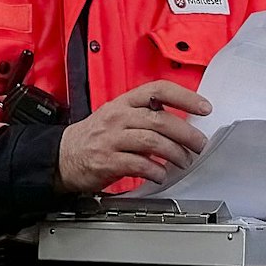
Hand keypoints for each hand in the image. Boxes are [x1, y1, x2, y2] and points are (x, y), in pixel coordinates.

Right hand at [57, 81, 209, 193]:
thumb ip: (147, 116)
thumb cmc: (96, 136)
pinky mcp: (106, 160)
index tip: (205, 108)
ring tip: (184, 161)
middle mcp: (118, 116)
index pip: (158, 90)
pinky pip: (138, 164)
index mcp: (124, 102)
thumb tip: (184, 125)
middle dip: (186, 133)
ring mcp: (111, 138)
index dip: (185, 97)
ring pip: (152, 141)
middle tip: (199, 144)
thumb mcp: (119, 116)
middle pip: (160, 119)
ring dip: (175, 153)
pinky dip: (155, 170)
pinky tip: (162, 174)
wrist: (61, 155)